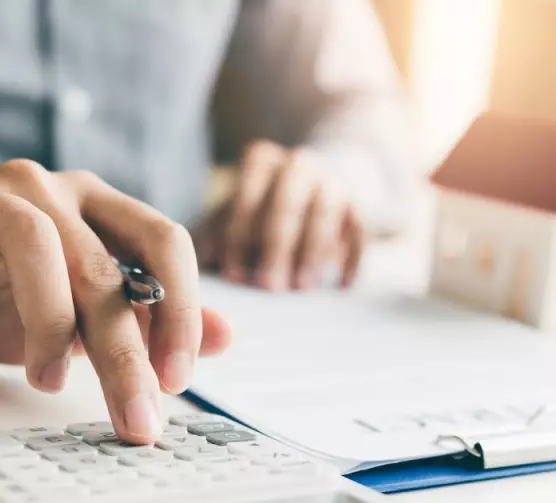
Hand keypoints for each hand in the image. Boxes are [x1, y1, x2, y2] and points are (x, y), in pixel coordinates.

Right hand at [0, 160, 230, 442]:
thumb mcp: (83, 319)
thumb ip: (149, 321)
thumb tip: (226, 336)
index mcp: (100, 208)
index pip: (165, 242)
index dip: (180, 309)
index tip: (177, 380)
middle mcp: (53, 189)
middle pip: (105, 265)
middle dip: (124, 352)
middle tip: (133, 417)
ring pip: (39, 245)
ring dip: (48, 324)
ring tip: (47, 380)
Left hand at [195, 140, 364, 290]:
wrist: (312, 184)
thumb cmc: (261, 208)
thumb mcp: (234, 214)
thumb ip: (213, 235)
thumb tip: (195, 265)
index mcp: (262, 162)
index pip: (247, 196)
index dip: (239, 238)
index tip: (234, 276)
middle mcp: (299, 164)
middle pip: (287, 203)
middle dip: (277, 247)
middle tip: (269, 286)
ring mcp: (332, 182)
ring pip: (325, 213)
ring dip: (313, 252)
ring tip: (302, 287)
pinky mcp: (357, 205)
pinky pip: (359, 230)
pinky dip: (352, 257)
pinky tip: (342, 285)